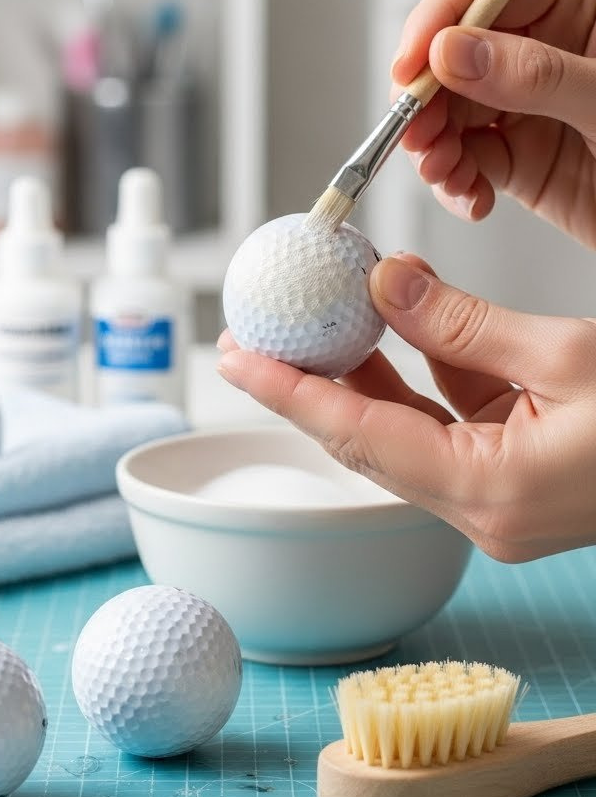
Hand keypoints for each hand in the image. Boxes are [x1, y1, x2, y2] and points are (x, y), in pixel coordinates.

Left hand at [217, 254, 595, 562]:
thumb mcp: (568, 354)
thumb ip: (464, 323)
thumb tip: (384, 283)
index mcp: (495, 494)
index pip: (362, 439)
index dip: (291, 394)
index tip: (234, 355)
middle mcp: (486, 512)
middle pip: (370, 442)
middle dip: (312, 383)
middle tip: (255, 332)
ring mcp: (499, 501)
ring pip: (404, 432)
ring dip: (364, 374)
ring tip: (317, 315)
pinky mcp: (515, 479)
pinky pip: (447, 425)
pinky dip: (420, 376)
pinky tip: (395, 325)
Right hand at [394, 0, 595, 246]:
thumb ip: (536, 75)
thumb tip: (454, 52)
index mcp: (577, 4)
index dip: (437, 21)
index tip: (411, 66)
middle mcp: (544, 50)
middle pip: (455, 54)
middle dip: (427, 97)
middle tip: (414, 133)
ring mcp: (529, 106)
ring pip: (452, 112)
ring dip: (435, 145)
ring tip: (444, 173)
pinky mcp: (523, 159)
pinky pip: (469, 161)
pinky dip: (456, 182)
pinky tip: (469, 196)